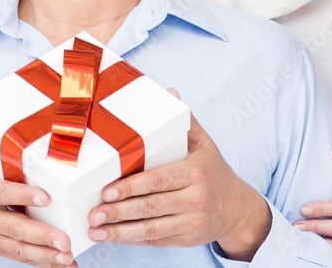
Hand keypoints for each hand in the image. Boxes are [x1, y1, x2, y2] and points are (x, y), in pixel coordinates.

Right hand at [0, 96, 76, 267]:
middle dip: (40, 235)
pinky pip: (20, 257)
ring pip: (19, 247)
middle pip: (13, 227)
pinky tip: (65, 265)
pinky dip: (42, 263)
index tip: (44, 197)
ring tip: (69, 255)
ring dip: (45, 254)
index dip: (21, 195)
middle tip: (65, 239)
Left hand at [86, 93, 270, 260]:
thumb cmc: (214, 170)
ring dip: (120, 232)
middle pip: (151, 206)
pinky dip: (133, 240)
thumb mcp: (204, 144)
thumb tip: (170, 91)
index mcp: (195, 172)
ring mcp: (192, 222)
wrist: (238, 209)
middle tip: (93, 214)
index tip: (106, 191)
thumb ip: (185, 121)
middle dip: (119, 211)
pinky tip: (114, 237)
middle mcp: (195, 198)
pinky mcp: (187, 239)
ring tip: (96, 230)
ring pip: (151, 229)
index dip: (131, 187)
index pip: (157, 180)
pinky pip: (156, 240)